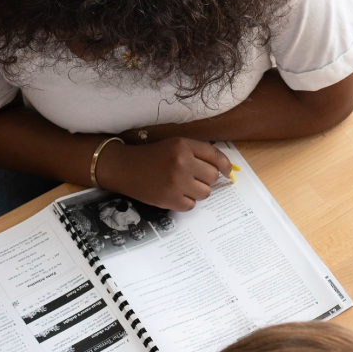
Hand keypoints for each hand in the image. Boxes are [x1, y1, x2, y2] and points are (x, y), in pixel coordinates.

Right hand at [97, 137, 226, 210]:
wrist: (125, 168)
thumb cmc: (153, 156)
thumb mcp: (174, 145)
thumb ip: (197, 153)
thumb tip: (223, 169)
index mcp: (184, 146)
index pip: (215, 156)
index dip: (225, 166)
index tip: (226, 172)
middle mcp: (182, 163)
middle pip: (212, 177)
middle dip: (205, 179)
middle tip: (192, 177)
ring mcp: (176, 182)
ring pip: (205, 193)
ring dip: (197, 191)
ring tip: (182, 186)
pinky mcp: (170, 199)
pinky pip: (191, 205)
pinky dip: (185, 202)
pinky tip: (174, 194)